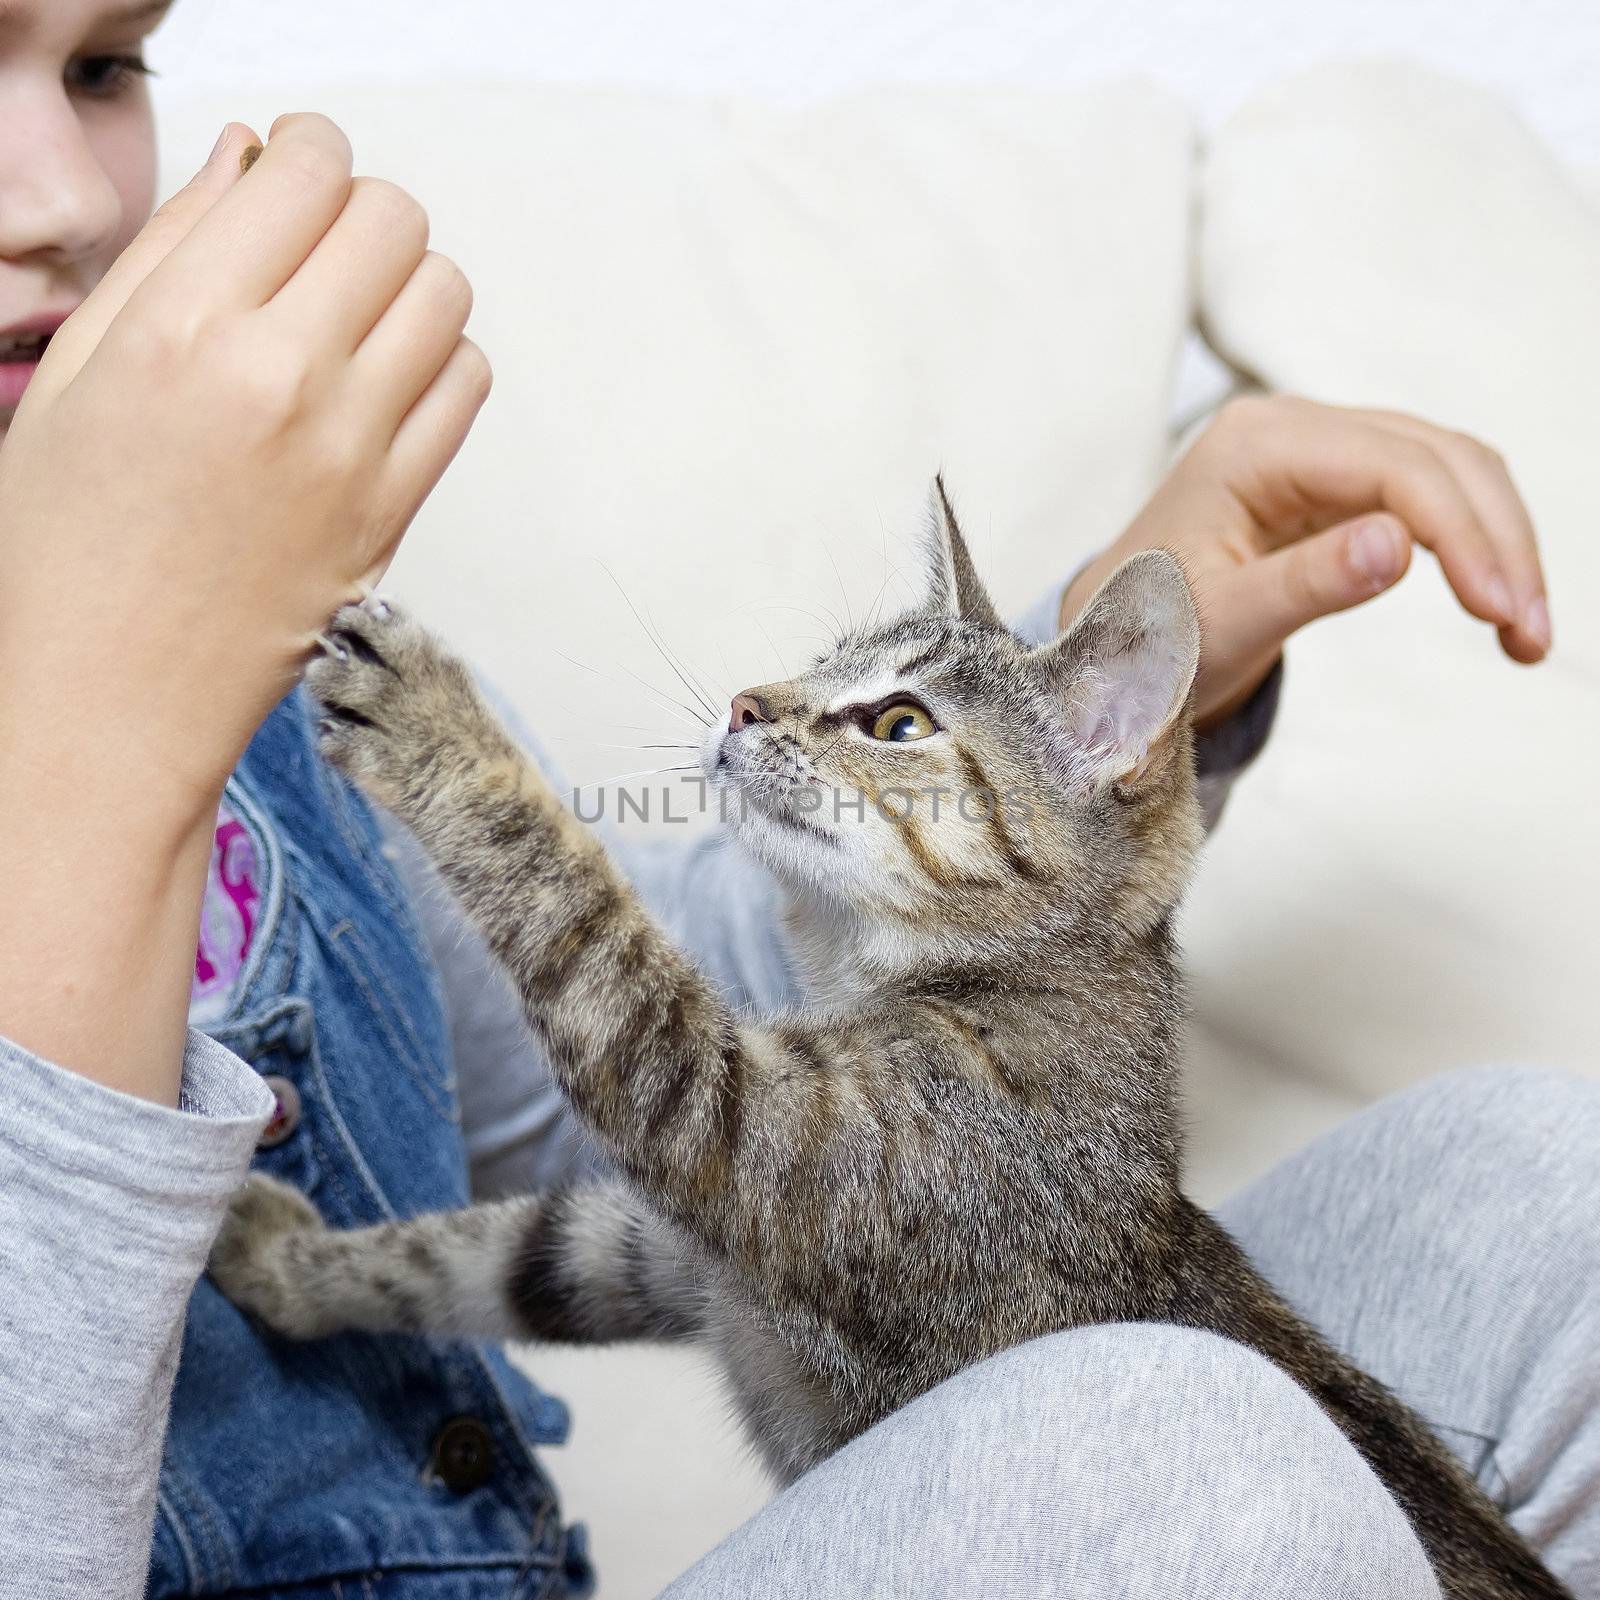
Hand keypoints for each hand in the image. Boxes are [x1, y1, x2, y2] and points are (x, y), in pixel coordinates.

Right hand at [0, 114, 489, 819]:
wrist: (110, 696)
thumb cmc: (64, 544)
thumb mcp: (74, 375)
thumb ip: (169, 252)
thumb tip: (247, 156)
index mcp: (181, 332)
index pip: (307, 174)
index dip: (309, 152)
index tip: (295, 171)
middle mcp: (282, 380)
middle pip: (395, 221)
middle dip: (363, 209)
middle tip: (322, 244)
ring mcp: (353, 452)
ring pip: (447, 296)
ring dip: (409, 281)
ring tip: (355, 313)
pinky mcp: (394, 512)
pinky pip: (467, 386)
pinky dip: (441, 359)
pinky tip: (384, 379)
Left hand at [1061, 394, 1549, 728]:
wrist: (1111, 641)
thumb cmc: (1146, 632)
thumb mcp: (1216, 622)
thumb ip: (1302, 585)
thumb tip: (1399, 550)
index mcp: (1254, 445)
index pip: (1392, 466)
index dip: (1461, 534)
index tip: (1500, 609)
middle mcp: (1292, 428)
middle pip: (1437, 457)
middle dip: (1497, 541)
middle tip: (1530, 633)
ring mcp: (1317, 449)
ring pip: (1447, 471)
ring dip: (1498, 543)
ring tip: (1524, 633)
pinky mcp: (1335, 481)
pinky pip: (1426, 496)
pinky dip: (1470, 544)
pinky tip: (1493, 599)